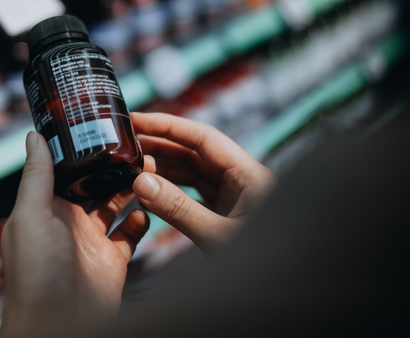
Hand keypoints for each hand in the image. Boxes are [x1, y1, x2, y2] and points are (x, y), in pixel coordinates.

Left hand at [0, 131, 149, 337]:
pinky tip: (143, 213)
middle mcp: (68, 221)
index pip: (65, 170)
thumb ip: (36, 175)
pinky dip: (140, 221)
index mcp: (45, 207)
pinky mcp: (112, 262)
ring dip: (131, 188)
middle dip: (114, 167)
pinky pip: (130, 235)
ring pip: (115, 205)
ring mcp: (91, 241)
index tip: (103, 128)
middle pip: (95, 185)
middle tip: (136, 147)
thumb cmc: (35, 275)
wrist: (59, 327)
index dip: (83, 150)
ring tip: (148, 169)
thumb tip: (33, 135)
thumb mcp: (30, 216)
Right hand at [131, 112, 276, 254]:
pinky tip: (149, 189)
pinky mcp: (226, 214)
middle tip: (126, 143)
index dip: (168, 126)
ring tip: (131, 164)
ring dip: (163, 168)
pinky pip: (194, 193)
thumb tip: (141, 182)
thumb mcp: (218, 236)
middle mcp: (241, 180)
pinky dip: (171, 189)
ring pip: (193, 172)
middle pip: (195, 152)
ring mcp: (234, 197)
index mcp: (249, 174)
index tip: (137, 121)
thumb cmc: (265, 263)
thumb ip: (179, 208)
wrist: (283, 288)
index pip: (203, 137)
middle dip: (161, 145)